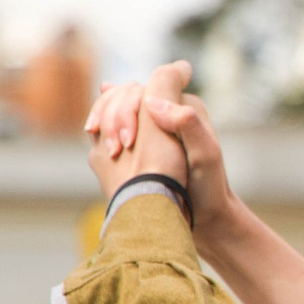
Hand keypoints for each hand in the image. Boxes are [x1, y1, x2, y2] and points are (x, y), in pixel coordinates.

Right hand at [87, 66, 246, 249]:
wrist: (206, 214)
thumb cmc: (208, 187)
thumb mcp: (205, 155)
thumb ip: (186, 124)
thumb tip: (153, 101)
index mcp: (184, 105)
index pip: (144, 89)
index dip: (126, 107)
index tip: (126, 141)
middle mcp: (169, 110)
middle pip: (127, 97)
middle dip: (113, 116)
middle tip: (113, 150)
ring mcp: (154, 125)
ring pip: (119, 110)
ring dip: (106, 122)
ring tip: (103, 147)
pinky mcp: (144, 141)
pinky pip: (118, 125)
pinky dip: (106, 129)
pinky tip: (95, 135)